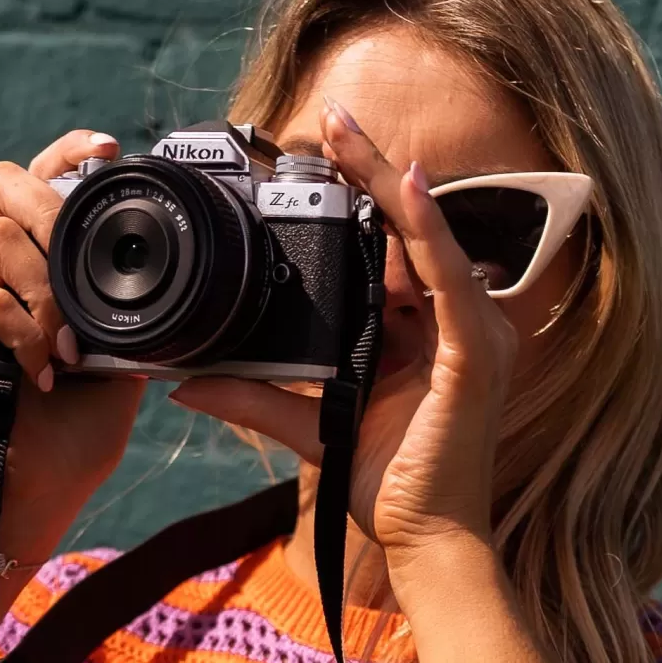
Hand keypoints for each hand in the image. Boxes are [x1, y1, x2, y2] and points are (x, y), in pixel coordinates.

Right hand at [0, 129, 143, 564]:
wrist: (40, 496)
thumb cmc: (76, 435)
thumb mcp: (121, 359)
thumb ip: (125, 308)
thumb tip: (162, 263)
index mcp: (23, 273)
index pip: (31, 186)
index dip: (63, 154)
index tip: (106, 148)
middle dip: (48, 207)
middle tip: (80, 260)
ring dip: (48, 289)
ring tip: (68, 346)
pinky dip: (27, 333)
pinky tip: (44, 374)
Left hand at [170, 98, 514, 566]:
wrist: (423, 545)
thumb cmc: (384, 487)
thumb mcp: (309, 427)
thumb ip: (254, 397)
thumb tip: (185, 379)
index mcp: (428, 332)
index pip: (397, 247)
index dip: (363, 196)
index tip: (318, 155)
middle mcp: (457, 324)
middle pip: (414, 228)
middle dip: (372, 170)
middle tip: (329, 117)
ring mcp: (474, 337)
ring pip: (430, 237)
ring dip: (390, 181)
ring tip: (349, 133)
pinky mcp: (476, 357)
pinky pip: (449, 280)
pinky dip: (427, 231)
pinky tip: (403, 190)